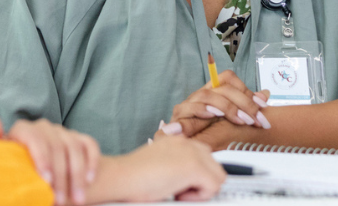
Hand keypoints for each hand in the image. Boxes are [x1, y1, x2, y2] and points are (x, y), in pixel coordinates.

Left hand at [0, 112, 99, 204]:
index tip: (45, 180)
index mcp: (23, 130)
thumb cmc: (18, 167)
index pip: (35, 138)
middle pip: (56, 147)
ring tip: (77, 199)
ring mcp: (63, 132)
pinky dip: (92, 163)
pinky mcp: (80, 138)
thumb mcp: (7, 158)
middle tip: (59, 199)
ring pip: (74, 149)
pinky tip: (91, 180)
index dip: (41, 158)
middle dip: (60, 177)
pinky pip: (90, 146)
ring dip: (77, 177)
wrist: (42, 171)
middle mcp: (44, 127)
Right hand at [86, 134, 225, 202]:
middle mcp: (186, 143)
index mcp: (176, 140)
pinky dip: (199, 196)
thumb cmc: (130, 176)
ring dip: (201, 189)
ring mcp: (192, 153)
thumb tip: (187, 179)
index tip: (188, 184)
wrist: (120, 176)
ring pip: (217, 176)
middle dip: (202, 181)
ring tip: (178, 192)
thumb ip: (174, 165)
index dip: (198, 174)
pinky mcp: (194, 167)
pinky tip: (178, 194)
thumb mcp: (157, 164)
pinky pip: (213, 187)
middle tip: (180, 191)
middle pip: (214, 164)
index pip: (203, 154)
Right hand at [166, 71, 270, 137]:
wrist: (184, 152)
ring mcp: (188, 104)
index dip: (246, 90)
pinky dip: (202, 110)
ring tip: (241, 120)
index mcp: (213, 94)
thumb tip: (265, 94)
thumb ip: (247, 107)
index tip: (263, 106)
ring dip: (227, 107)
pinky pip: (189, 108)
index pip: (228, 79)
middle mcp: (201, 95)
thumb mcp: (232, 121)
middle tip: (255, 120)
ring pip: (207, 95)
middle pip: (222, 88)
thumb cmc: (207, 136)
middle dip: (243, 103)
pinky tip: (213, 116)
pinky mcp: (178, 117)